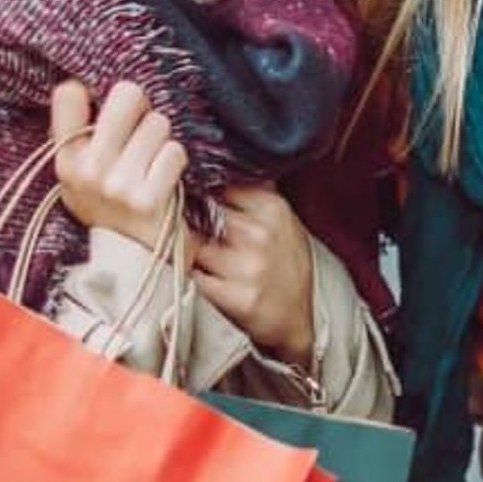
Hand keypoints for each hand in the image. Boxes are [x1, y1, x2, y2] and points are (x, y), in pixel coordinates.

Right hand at [50, 80, 187, 249]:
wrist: (133, 261)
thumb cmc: (112, 206)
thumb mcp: (82, 175)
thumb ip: (83, 134)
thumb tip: (86, 84)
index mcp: (65, 159)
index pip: (68, 93)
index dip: (96, 92)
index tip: (106, 108)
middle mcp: (87, 169)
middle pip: (127, 93)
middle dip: (142, 108)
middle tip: (140, 132)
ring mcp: (117, 184)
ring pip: (158, 122)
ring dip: (162, 140)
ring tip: (151, 163)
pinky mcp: (148, 197)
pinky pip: (175, 151)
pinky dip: (175, 163)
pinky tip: (163, 180)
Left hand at [192, 184, 316, 368]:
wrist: (296, 320)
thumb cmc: (286, 267)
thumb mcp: (284, 222)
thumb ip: (258, 194)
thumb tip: (229, 161)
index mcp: (273, 209)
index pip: (221, 183)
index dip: (203, 190)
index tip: (192, 194)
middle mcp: (260, 234)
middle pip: (202, 212)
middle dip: (191, 220)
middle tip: (186, 227)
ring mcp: (248, 266)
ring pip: (193, 244)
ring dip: (188, 249)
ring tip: (195, 254)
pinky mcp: (236, 298)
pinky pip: (194, 276)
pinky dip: (191, 275)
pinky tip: (200, 276)